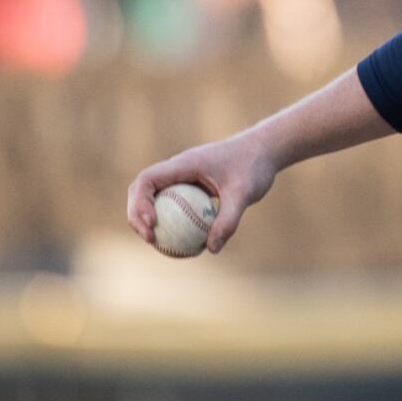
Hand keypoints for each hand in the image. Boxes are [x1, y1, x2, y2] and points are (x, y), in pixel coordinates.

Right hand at [125, 134, 278, 253]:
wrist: (264, 151)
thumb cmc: (254, 166)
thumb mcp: (244, 193)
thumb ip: (228, 220)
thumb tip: (212, 249)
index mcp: (183, 163)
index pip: (148, 179)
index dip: (141, 202)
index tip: (153, 224)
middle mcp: (177, 168)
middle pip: (142, 189)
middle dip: (137, 214)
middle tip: (150, 239)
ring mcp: (182, 177)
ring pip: (154, 197)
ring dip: (149, 218)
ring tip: (158, 244)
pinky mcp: (190, 186)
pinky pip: (173, 204)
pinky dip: (170, 220)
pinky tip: (181, 243)